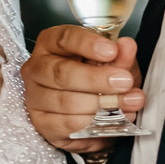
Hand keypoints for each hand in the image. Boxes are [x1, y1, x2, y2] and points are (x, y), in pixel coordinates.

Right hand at [21, 24, 144, 152]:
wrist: (85, 109)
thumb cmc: (93, 77)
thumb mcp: (110, 62)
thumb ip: (119, 56)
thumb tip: (126, 46)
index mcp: (51, 44)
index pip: (64, 38)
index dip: (88, 44)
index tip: (112, 51)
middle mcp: (37, 68)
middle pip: (61, 72)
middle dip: (97, 79)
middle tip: (124, 81)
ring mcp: (36, 97)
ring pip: (66, 102)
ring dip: (102, 104)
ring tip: (128, 102)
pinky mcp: (42, 123)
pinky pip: (68, 125)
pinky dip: (94, 123)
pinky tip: (114, 118)